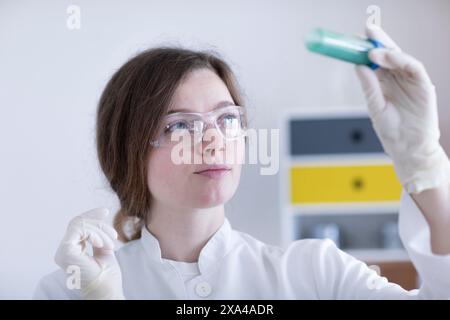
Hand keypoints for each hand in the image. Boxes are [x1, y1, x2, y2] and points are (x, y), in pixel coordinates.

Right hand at [54, 208, 124, 298]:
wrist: (107, 291)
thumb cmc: (106, 275)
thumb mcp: (104, 248)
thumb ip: (98, 235)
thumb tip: (99, 216)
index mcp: (72, 249)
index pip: (78, 225)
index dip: (92, 215)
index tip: (106, 211)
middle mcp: (64, 250)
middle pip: (79, 222)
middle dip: (99, 224)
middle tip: (114, 235)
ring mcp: (63, 252)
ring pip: (80, 224)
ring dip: (100, 231)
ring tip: (110, 245)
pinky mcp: (66, 252)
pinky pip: (79, 230)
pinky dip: (95, 233)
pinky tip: (103, 245)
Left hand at [355, 24, 449, 193]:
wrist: (407, 149)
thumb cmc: (392, 131)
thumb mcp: (375, 107)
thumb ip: (369, 86)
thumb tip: (358, 66)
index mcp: (384, 83)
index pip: (376, 61)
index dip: (366, 48)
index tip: (353, 39)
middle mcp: (398, 79)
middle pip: (388, 54)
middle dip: (378, 41)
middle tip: (366, 30)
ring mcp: (411, 81)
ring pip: (400, 57)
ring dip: (386, 50)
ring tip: (371, 49)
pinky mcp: (424, 85)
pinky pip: (414, 67)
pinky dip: (401, 60)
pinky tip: (387, 58)